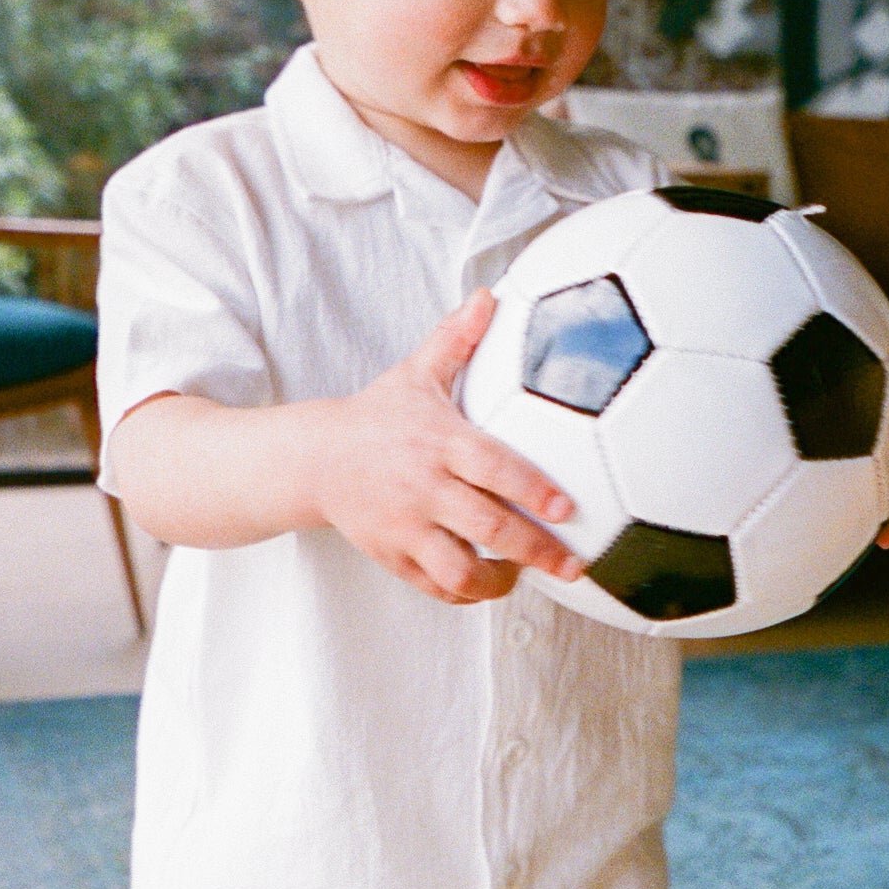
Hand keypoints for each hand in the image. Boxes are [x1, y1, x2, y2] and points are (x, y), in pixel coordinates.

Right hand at [308, 290, 584, 605]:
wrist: (315, 458)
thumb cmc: (378, 416)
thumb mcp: (415, 373)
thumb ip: (457, 338)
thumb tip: (489, 294)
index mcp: (438, 442)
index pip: (493, 468)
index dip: (532, 490)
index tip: (568, 508)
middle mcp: (423, 487)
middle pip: (487, 526)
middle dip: (536, 550)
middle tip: (572, 564)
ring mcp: (405, 526)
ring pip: (459, 570)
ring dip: (498, 582)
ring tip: (523, 576)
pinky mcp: (392, 555)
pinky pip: (435, 587)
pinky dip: (466, 593)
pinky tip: (488, 583)